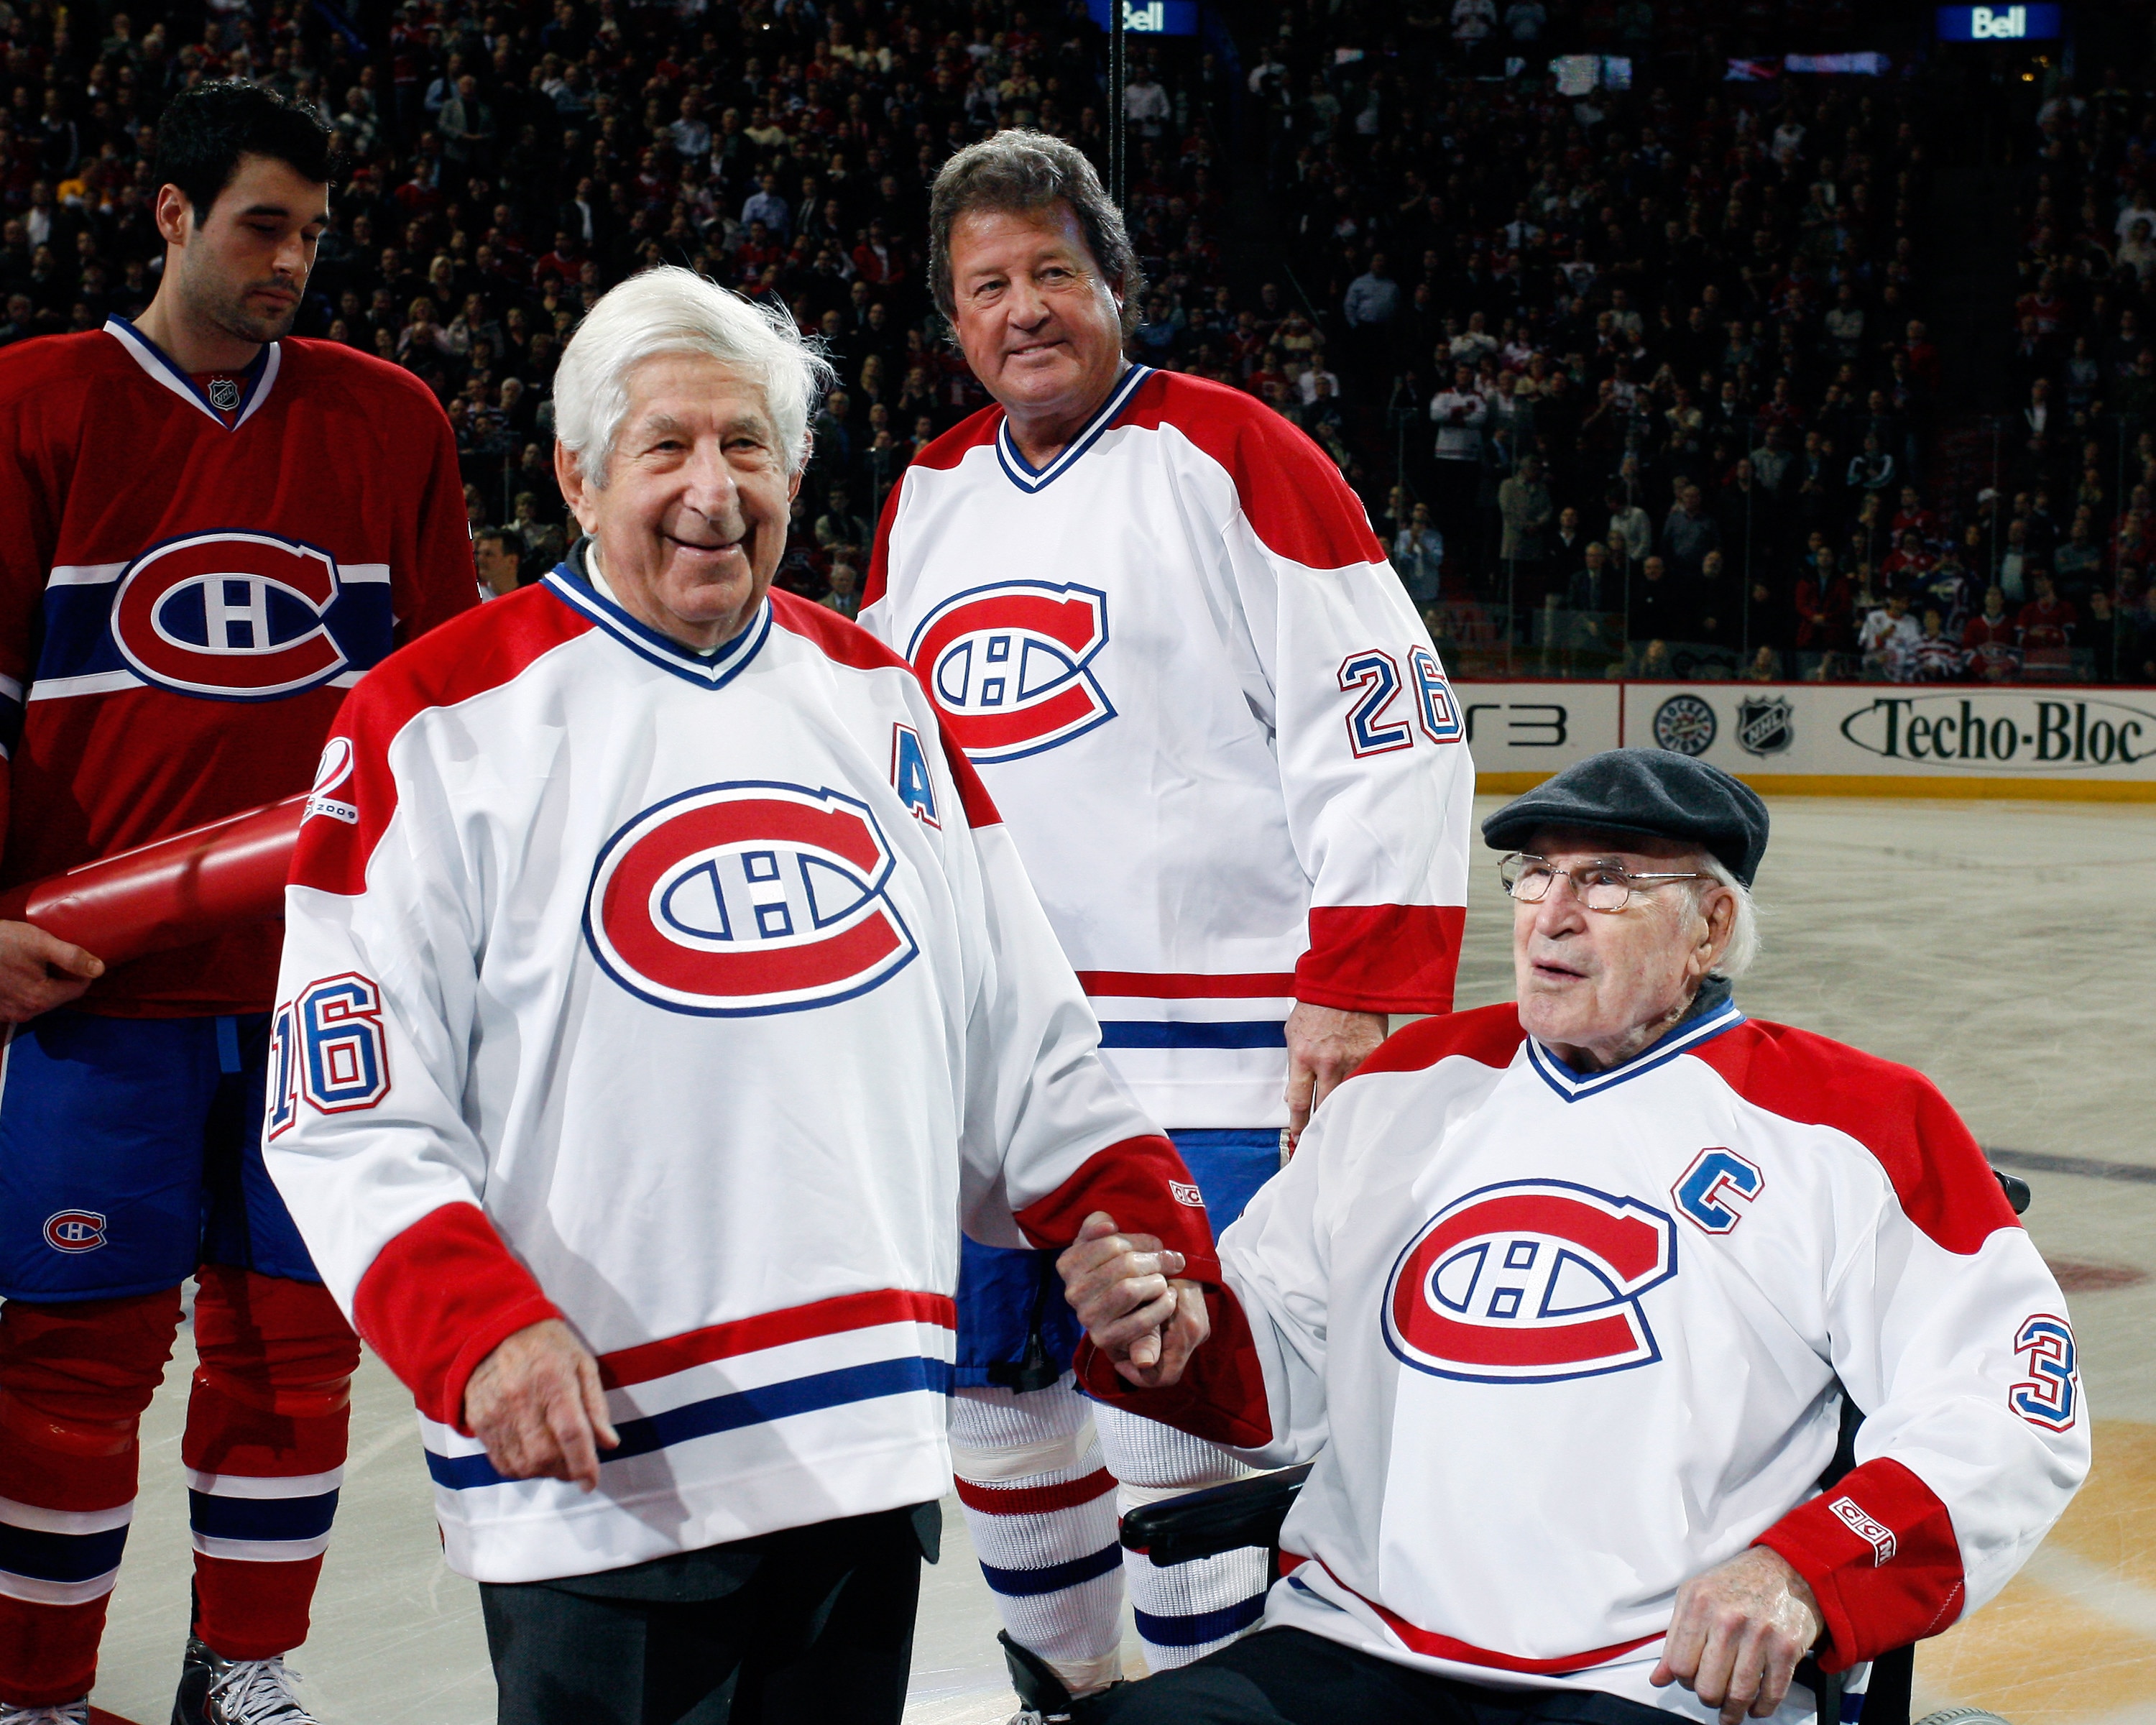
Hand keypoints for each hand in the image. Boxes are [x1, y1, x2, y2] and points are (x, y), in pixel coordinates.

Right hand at [0, 920, 103, 1023]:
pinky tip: (16, 970)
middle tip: (48, 954)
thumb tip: (100, 970)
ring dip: (42, 981)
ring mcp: (9, 1014)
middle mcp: (27, 1013)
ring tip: (29, 960)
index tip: (69, 954)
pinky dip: (24, 987)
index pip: (79, 988)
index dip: (80, 969)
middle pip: (60, 994)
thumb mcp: (40, 943)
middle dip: (61, 975)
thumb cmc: (1, 943)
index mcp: (42, 998)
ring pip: (41, 998)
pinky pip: (21, 1001)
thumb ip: (71, 957)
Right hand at [462, 1318, 619, 1490]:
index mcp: (555, 1381)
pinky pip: (500, 1461)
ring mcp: (496, 1413)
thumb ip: (596, 1405)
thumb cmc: (549, 1345)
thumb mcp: (582, 1363)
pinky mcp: (479, 1421)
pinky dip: (520, 1469)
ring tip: (555, 1463)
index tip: (591, 1483)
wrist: (495, 1329)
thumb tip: (609, 1444)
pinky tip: (532, 1458)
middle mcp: (522, 1399)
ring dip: (543, 1473)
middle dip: (565, 1471)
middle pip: (544, 1455)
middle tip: (575, 1468)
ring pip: (521, 1464)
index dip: (584, 1464)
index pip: (571, 1433)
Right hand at [1059, 1213, 1210, 1387]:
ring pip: (1130, 1290)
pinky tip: (1168, 1299)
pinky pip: (1140, 1320)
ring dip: (1157, 1283)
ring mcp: (1087, 1317)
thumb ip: (1098, 1224)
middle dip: (1155, 1261)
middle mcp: (1072, 1292)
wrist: (1117, 1315)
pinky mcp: (1104, 1339)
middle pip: (1124, 1265)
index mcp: (1068, 1263)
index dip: (1142, 1241)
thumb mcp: (1100, 1242)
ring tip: (1164, 1281)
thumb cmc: (1113, 1269)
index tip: (1157, 1245)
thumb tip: (1108, 1225)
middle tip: (1172, 1261)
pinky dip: (1162, 1307)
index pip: (1112, 1243)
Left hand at [1284, 1003, 1386, 1145]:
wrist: (1345, 981)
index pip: (1298, 1102)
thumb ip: (1294, 1064)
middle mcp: (1327, 1062)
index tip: (1298, 1137)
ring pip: (1348, 1099)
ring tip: (1342, 1132)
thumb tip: (1293, 1095)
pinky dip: (1365, 1095)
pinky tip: (1365, 1108)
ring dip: (1344, 1115)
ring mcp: (1353, 1060)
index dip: (1298, 1124)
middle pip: (1323, 1107)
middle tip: (1319, 1143)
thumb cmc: (1316, 1006)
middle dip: (1320, 1127)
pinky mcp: (1373, 1055)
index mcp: (1303, 1056)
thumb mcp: (1293, 1033)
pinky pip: (1368, 1082)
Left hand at [1651, 1546, 1824, 1724]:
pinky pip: (1771, 1693)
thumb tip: (1658, 1678)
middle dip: (1708, 1698)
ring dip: (1733, 1712)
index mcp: (1698, 1603)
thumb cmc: (1737, 1583)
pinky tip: (1756, 1708)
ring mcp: (1759, 1634)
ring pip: (1738, 1695)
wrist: (1786, 1567)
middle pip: (1707, 1685)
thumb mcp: (1696, 1597)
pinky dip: (1762, 1709)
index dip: (1682, 1680)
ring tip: (1731, 1712)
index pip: (1679, 1664)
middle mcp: (1728, 1618)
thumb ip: (1675, 1638)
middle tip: (1712, 1696)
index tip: (1690, 1681)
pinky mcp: (1787, 1647)